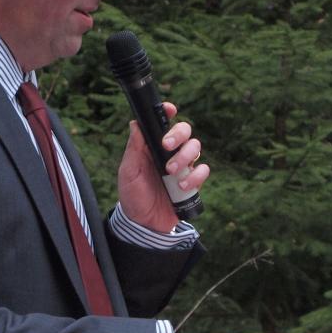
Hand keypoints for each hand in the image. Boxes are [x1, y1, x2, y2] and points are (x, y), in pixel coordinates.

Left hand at [117, 102, 209, 231]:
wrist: (143, 223)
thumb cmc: (133, 195)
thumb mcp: (129, 172)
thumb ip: (134, 148)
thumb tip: (135, 123)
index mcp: (153, 146)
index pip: (164, 124)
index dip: (168, 113)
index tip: (171, 109)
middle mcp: (170, 153)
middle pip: (185, 131)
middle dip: (179, 135)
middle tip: (167, 146)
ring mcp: (183, 166)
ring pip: (196, 148)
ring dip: (185, 157)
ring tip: (171, 172)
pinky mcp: (192, 182)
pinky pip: (203, 171)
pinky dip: (196, 176)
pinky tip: (182, 185)